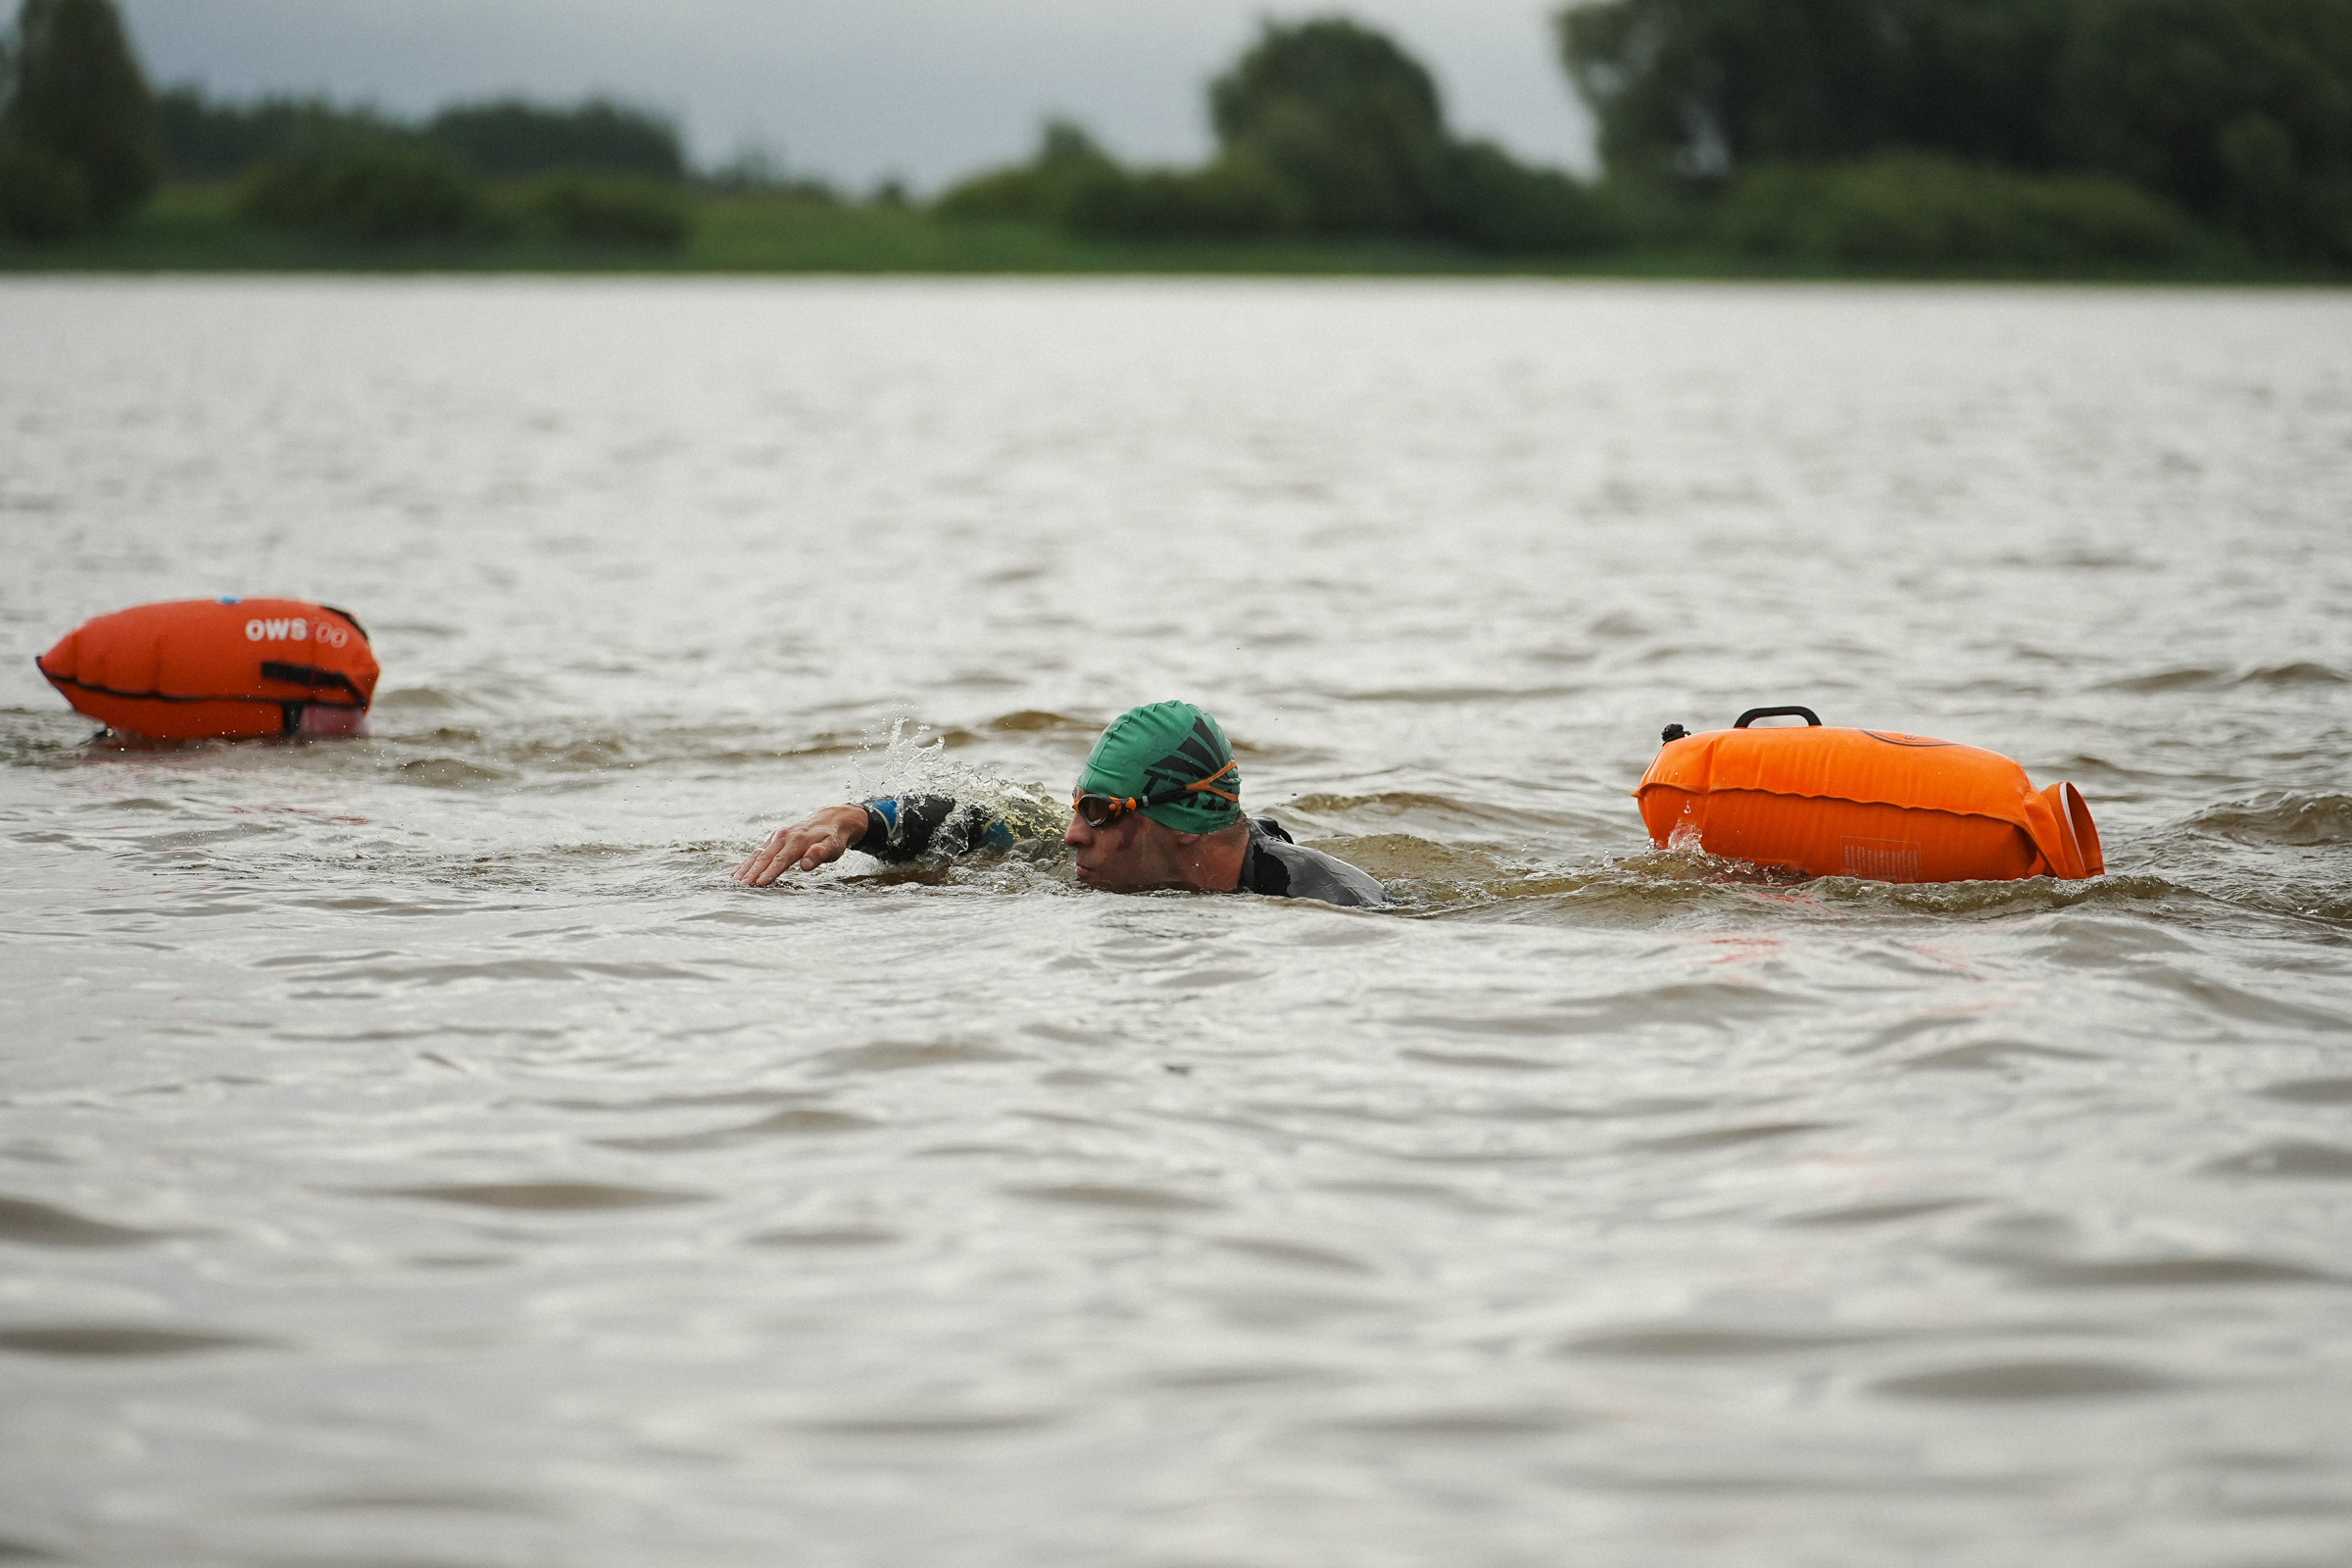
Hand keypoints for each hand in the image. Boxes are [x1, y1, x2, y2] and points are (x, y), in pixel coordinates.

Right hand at [733, 805, 870, 885]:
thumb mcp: (832, 846)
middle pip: (765, 857)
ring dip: (746, 867)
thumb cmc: (832, 837)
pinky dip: (746, 862)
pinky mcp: (773, 839)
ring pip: (758, 853)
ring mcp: (776, 837)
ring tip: (735, 881)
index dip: (770, 872)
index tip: (759, 883)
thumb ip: (819, 855)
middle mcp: (784, 836)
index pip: (781, 859)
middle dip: (752, 872)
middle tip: (741, 887)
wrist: (829, 819)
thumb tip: (805, 866)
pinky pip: (757, 851)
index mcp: (798, 840)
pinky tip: (736, 872)